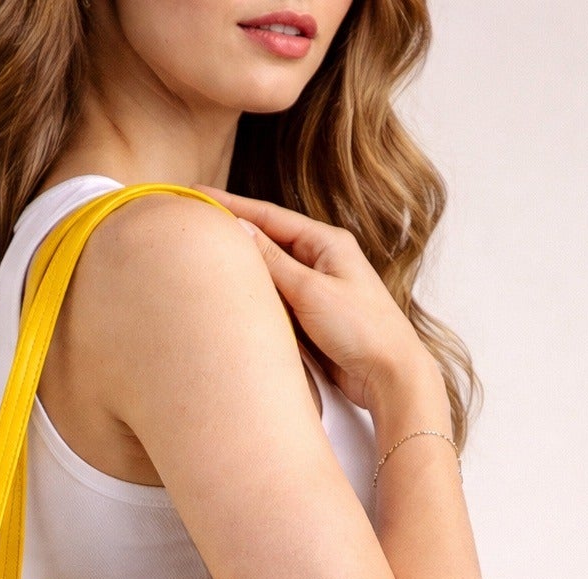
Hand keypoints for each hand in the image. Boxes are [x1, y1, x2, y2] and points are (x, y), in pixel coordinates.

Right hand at [191, 185, 445, 417]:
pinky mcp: (313, 317)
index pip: (270, 217)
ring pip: (270, 273)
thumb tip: (240, 230)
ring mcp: (317, 289)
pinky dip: (257, 298)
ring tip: (206, 260)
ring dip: (244, 269)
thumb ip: (273, 261)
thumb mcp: (311, 291)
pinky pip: (277, 300)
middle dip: (234, 235)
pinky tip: (235, 298)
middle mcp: (322, 261)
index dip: (232, 205)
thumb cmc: (362, 329)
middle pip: (268, 241)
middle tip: (197, 226)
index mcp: (327, 242)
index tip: (199, 194)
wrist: (390, 374)